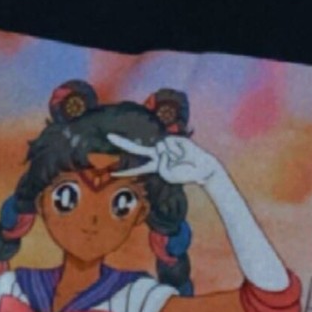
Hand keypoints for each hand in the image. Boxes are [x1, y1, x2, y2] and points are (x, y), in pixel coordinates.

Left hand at [107, 131, 224, 189]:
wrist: (202, 168)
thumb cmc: (186, 174)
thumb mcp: (169, 175)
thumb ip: (160, 164)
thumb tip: (160, 146)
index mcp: (155, 167)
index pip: (138, 170)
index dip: (126, 172)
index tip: (112, 174)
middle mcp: (157, 155)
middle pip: (136, 149)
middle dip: (122, 142)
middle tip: (108, 136)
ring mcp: (164, 146)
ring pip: (159, 149)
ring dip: (170, 156)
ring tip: (180, 159)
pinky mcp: (173, 139)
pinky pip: (168, 145)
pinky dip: (176, 150)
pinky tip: (183, 152)